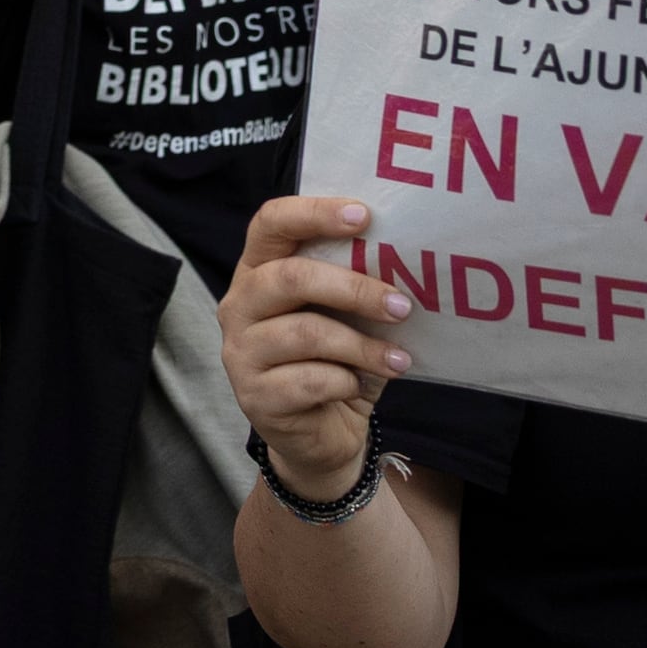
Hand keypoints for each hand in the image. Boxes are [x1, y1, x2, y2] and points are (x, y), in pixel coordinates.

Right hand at [224, 193, 410, 500]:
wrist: (321, 433)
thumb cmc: (336, 361)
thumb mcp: (346, 316)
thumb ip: (356, 284)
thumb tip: (407, 260)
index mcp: (259, 270)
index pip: (271, 223)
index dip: (314, 213)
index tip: (365, 217)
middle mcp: (239, 304)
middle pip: (289, 278)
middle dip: (353, 289)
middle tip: (401, 307)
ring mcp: (240, 352)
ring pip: (305, 334)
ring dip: (362, 347)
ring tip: (397, 360)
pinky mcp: (254, 396)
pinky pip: (309, 381)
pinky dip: (346, 383)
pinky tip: (359, 387)